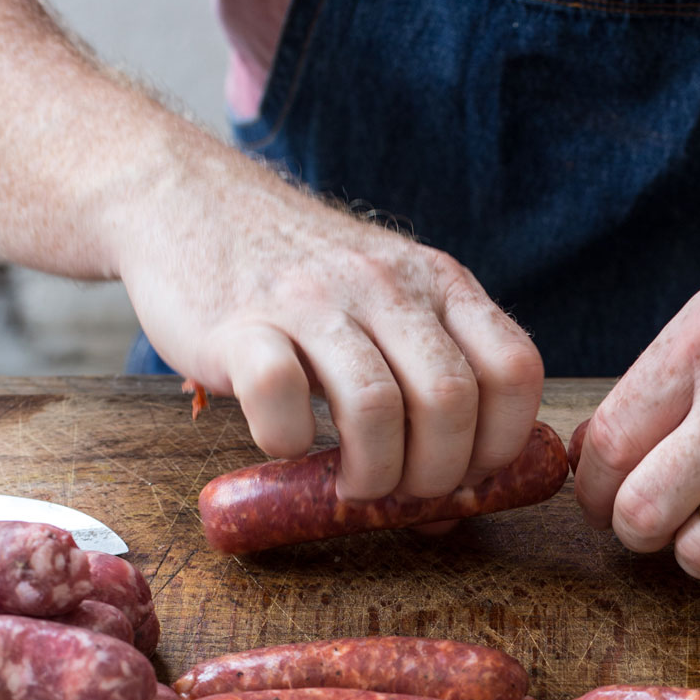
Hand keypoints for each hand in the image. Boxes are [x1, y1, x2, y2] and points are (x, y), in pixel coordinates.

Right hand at [113, 140, 542, 500]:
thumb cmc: (300, 283)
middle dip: (436, 475)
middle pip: (449, 400)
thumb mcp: (387, 302)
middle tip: (404, 494)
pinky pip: (280, 398)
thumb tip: (458, 500)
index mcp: (439, 282)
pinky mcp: (239, 323)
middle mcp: (386, 284)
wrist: (187, 199)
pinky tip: (285, 444)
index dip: (502, 442)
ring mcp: (312, 299)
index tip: (469, 475)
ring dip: (373, 475)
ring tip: (353, 487)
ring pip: (375, 408)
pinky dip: (287, 444)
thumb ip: (429, 379)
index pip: (513, 370)